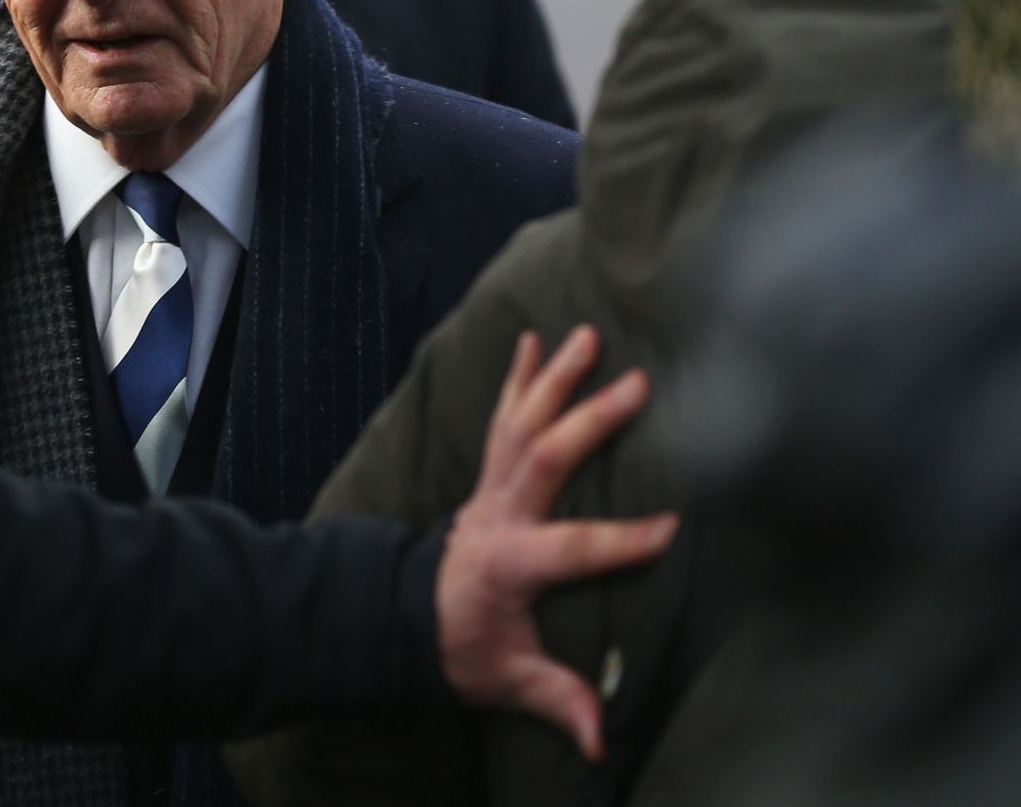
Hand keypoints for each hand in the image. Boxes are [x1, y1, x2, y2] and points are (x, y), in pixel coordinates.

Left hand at [435, 325, 678, 761]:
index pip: (570, 548)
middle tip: (638, 384)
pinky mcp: (488, 474)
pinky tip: (534, 339)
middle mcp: (497, 514)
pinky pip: (502, 416)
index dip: (619, 540)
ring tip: (588, 335)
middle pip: (544, 458)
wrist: (405, 618)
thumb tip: (601, 740)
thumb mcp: (507, 680)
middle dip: (590, 420)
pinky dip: (517, 377)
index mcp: (507, 565)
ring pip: (521, 421)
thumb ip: (556, 699)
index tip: (671, 527)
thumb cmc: (464, 647)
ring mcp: (490, 488)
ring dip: (556, 377)